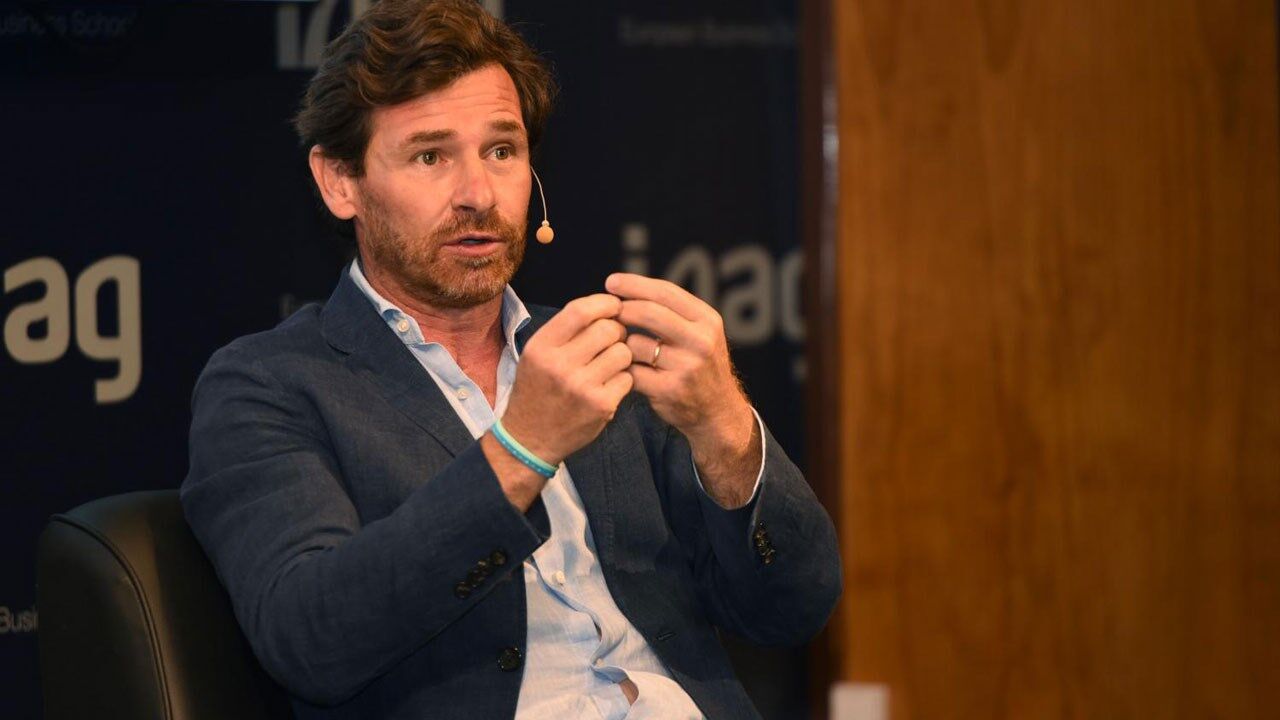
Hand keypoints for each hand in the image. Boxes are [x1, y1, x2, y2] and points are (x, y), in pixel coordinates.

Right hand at [501, 293, 633, 466]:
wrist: (529, 438)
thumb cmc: (537, 390)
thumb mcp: (537, 354)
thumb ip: (565, 330)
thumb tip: (605, 306)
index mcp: (541, 347)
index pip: (580, 310)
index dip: (604, 303)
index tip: (613, 306)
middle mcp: (560, 365)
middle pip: (608, 329)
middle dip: (617, 330)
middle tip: (612, 339)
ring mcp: (582, 387)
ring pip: (623, 352)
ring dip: (622, 354)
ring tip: (609, 363)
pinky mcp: (601, 406)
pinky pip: (628, 377)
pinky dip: (623, 378)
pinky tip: (609, 385)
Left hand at [606, 273, 758, 505]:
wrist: (717, 412)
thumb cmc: (699, 364)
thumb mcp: (699, 332)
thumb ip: (672, 311)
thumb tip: (626, 287)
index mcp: (707, 320)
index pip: (665, 292)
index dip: (634, 284)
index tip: (611, 282)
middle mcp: (701, 341)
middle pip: (648, 313)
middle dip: (622, 309)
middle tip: (608, 312)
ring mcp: (686, 367)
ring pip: (636, 344)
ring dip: (623, 345)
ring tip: (625, 349)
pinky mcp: (669, 390)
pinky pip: (632, 371)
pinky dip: (624, 368)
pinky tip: (625, 369)